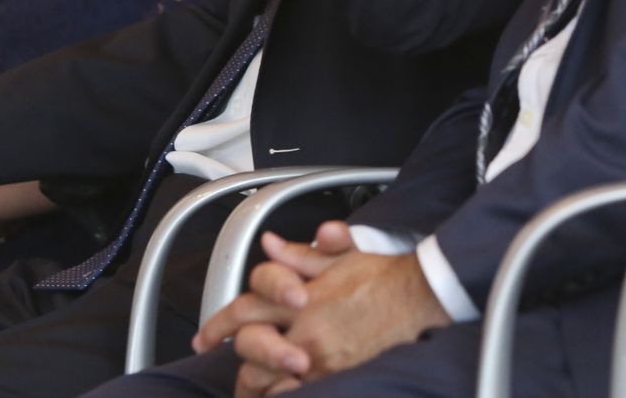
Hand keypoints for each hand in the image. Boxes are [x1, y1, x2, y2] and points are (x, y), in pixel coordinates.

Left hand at [197, 222, 450, 394]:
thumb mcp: (340, 256)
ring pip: (264, 375)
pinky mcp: (335, 377)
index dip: (219, 322)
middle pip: (248, 343)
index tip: (205, 336)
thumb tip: (270, 243)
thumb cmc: (384, 278)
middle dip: (229, 353)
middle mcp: (304, 326)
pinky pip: (292, 395)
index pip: (246, 306)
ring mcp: (318, 356)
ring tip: (246, 386)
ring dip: (251, 380)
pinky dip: (280, 395)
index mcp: (301, 294)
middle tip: (217, 360)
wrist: (420, 299)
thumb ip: (300, 254)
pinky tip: (277, 393)